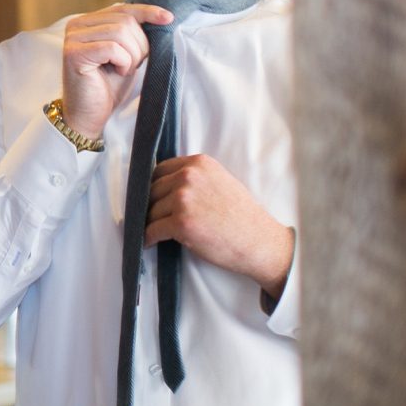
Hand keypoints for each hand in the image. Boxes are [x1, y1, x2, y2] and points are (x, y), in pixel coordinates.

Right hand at [59, 1, 175, 139]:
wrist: (88, 116)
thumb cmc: (108, 86)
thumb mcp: (126, 55)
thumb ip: (133, 35)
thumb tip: (159, 19)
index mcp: (88, 21)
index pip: (122, 8)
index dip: (147, 12)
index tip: (168, 18)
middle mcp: (77, 24)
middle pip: (125, 20)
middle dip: (140, 45)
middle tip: (132, 66)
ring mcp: (73, 37)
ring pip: (121, 32)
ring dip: (132, 56)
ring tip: (123, 70)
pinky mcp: (74, 53)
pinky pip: (112, 48)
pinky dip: (123, 62)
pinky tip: (117, 73)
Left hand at [145, 153, 294, 298]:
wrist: (260, 242)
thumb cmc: (243, 217)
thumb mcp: (220, 181)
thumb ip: (195, 178)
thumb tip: (167, 185)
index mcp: (198, 163)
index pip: (160, 169)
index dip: (153, 186)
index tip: (149, 197)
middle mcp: (188, 176)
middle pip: (152, 189)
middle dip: (149, 205)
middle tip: (145, 218)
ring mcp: (183, 199)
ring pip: (151, 210)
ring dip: (148, 222)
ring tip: (147, 231)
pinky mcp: (181, 223)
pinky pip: (153, 230)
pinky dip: (147, 238)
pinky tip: (147, 242)